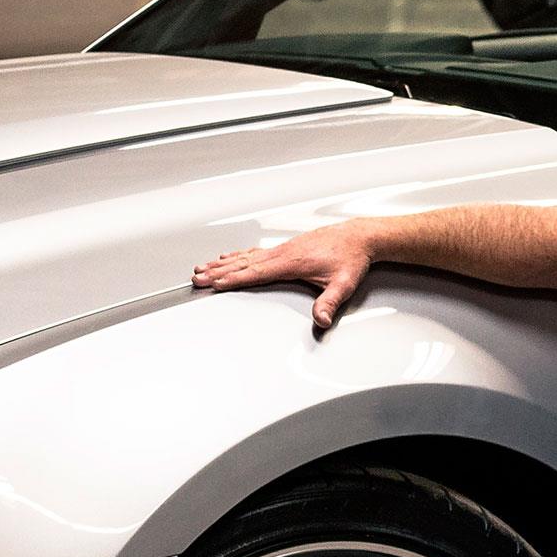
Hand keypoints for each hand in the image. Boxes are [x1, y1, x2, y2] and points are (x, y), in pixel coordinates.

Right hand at [191, 221, 376, 331]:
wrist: (360, 237)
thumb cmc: (351, 258)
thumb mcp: (344, 284)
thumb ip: (330, 302)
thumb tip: (322, 319)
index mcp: (292, 262)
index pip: (256, 273)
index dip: (234, 279)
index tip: (216, 284)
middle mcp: (283, 252)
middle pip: (243, 264)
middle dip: (218, 272)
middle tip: (197, 278)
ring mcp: (282, 248)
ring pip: (245, 256)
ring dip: (222, 263)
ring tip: (202, 268)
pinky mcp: (285, 246)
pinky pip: (254, 251)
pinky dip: (237, 255)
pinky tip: (228, 257)